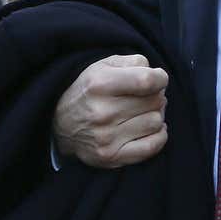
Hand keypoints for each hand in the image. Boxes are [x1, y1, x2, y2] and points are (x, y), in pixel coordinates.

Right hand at [52, 54, 168, 168]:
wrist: (60, 125)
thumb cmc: (88, 91)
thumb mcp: (102, 66)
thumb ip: (132, 62)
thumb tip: (158, 76)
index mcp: (100, 84)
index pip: (147, 80)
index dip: (160, 78)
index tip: (158, 79)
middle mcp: (103, 111)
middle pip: (154, 101)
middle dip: (156, 95)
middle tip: (147, 96)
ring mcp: (107, 137)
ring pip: (156, 122)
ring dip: (155, 115)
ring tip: (144, 112)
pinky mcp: (111, 157)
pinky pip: (152, 147)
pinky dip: (158, 136)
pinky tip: (150, 129)